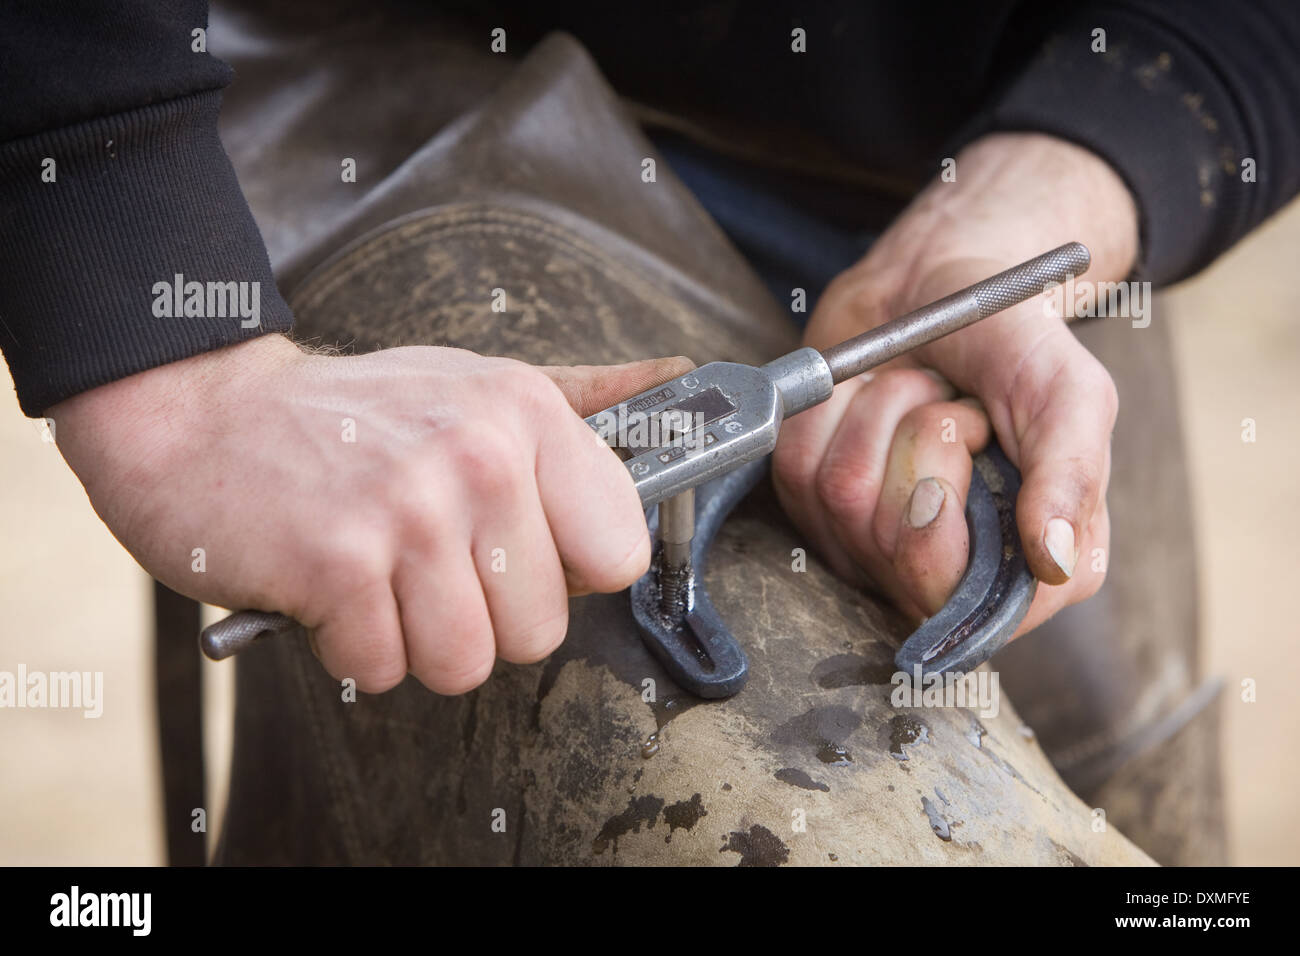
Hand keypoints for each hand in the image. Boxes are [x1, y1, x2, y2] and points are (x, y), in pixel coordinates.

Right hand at [50, 334, 689, 693]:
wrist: (202, 416)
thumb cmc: (353, 417)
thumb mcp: (478, 384)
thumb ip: (587, 397)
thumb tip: (685, 380)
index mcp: (526, 414)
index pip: (620, 553)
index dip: (566, 573)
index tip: (516, 551)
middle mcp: (478, 455)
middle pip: (542, 630)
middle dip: (481, 617)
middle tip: (425, 562)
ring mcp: (409, 509)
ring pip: (465, 663)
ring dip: (414, 640)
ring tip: (380, 576)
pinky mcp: (338, 563)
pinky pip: (382, 672)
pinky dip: (350, 649)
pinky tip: (330, 588)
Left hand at [774, 132, 1138, 636]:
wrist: (942, 286)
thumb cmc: (1013, 344)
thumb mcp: (1070, 395)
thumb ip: (1070, 476)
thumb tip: (1054, 562)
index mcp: (1026, 568)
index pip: (967, 611)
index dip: (945, 533)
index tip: (964, 442)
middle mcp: (944, 570)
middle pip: (893, 547)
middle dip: (921, 442)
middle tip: (956, 404)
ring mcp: (870, 545)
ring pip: (842, 494)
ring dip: (883, 410)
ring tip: (920, 389)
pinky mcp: (814, 506)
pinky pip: (796, 465)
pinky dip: (833, 406)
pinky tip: (869, 394)